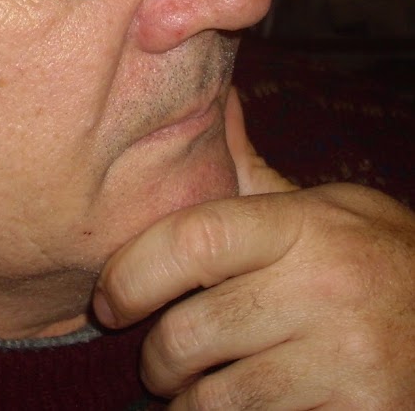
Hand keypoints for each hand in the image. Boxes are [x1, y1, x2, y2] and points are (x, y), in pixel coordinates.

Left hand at [93, 89, 414, 408]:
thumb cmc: (368, 256)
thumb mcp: (316, 205)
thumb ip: (247, 170)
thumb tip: (206, 97)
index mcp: (301, 226)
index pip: (193, 240)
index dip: (132, 273)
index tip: (108, 300)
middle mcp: (325, 288)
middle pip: (192, 331)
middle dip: (156, 356)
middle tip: (155, 359)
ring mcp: (349, 359)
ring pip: (220, 397)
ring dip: (189, 402)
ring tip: (190, 390)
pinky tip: (238, 409)